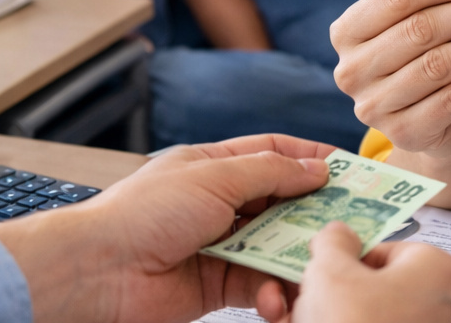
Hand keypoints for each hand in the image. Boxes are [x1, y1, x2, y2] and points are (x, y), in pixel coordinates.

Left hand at [0, 133, 334, 322]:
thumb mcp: (214, 177)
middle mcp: (219, 203)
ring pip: (274, 247)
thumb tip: (316, 169)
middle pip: (281, 203)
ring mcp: (219, 245)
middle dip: (314, 212)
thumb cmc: (144, 213)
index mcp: (214, 166)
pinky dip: (271, 292)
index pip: (273, 153)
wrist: (98, 272)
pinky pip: (257, 286)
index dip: (310, 159)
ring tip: (316, 266)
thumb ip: (269, 172)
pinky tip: (274, 298)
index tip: (350, 170)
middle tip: (352, 222)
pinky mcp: (216, 286)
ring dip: (295, 258)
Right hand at [259, 222, 450, 322]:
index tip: (319, 274)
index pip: (384, 252)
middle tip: (304, 305)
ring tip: (299, 321)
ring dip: (335, 319)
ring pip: (376, 320)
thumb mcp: (329, 272)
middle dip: (336, 298)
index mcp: (437, 270)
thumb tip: (338, 234)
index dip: (344, 262)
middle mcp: (447, 308)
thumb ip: (333, 242)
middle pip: (379, 291)